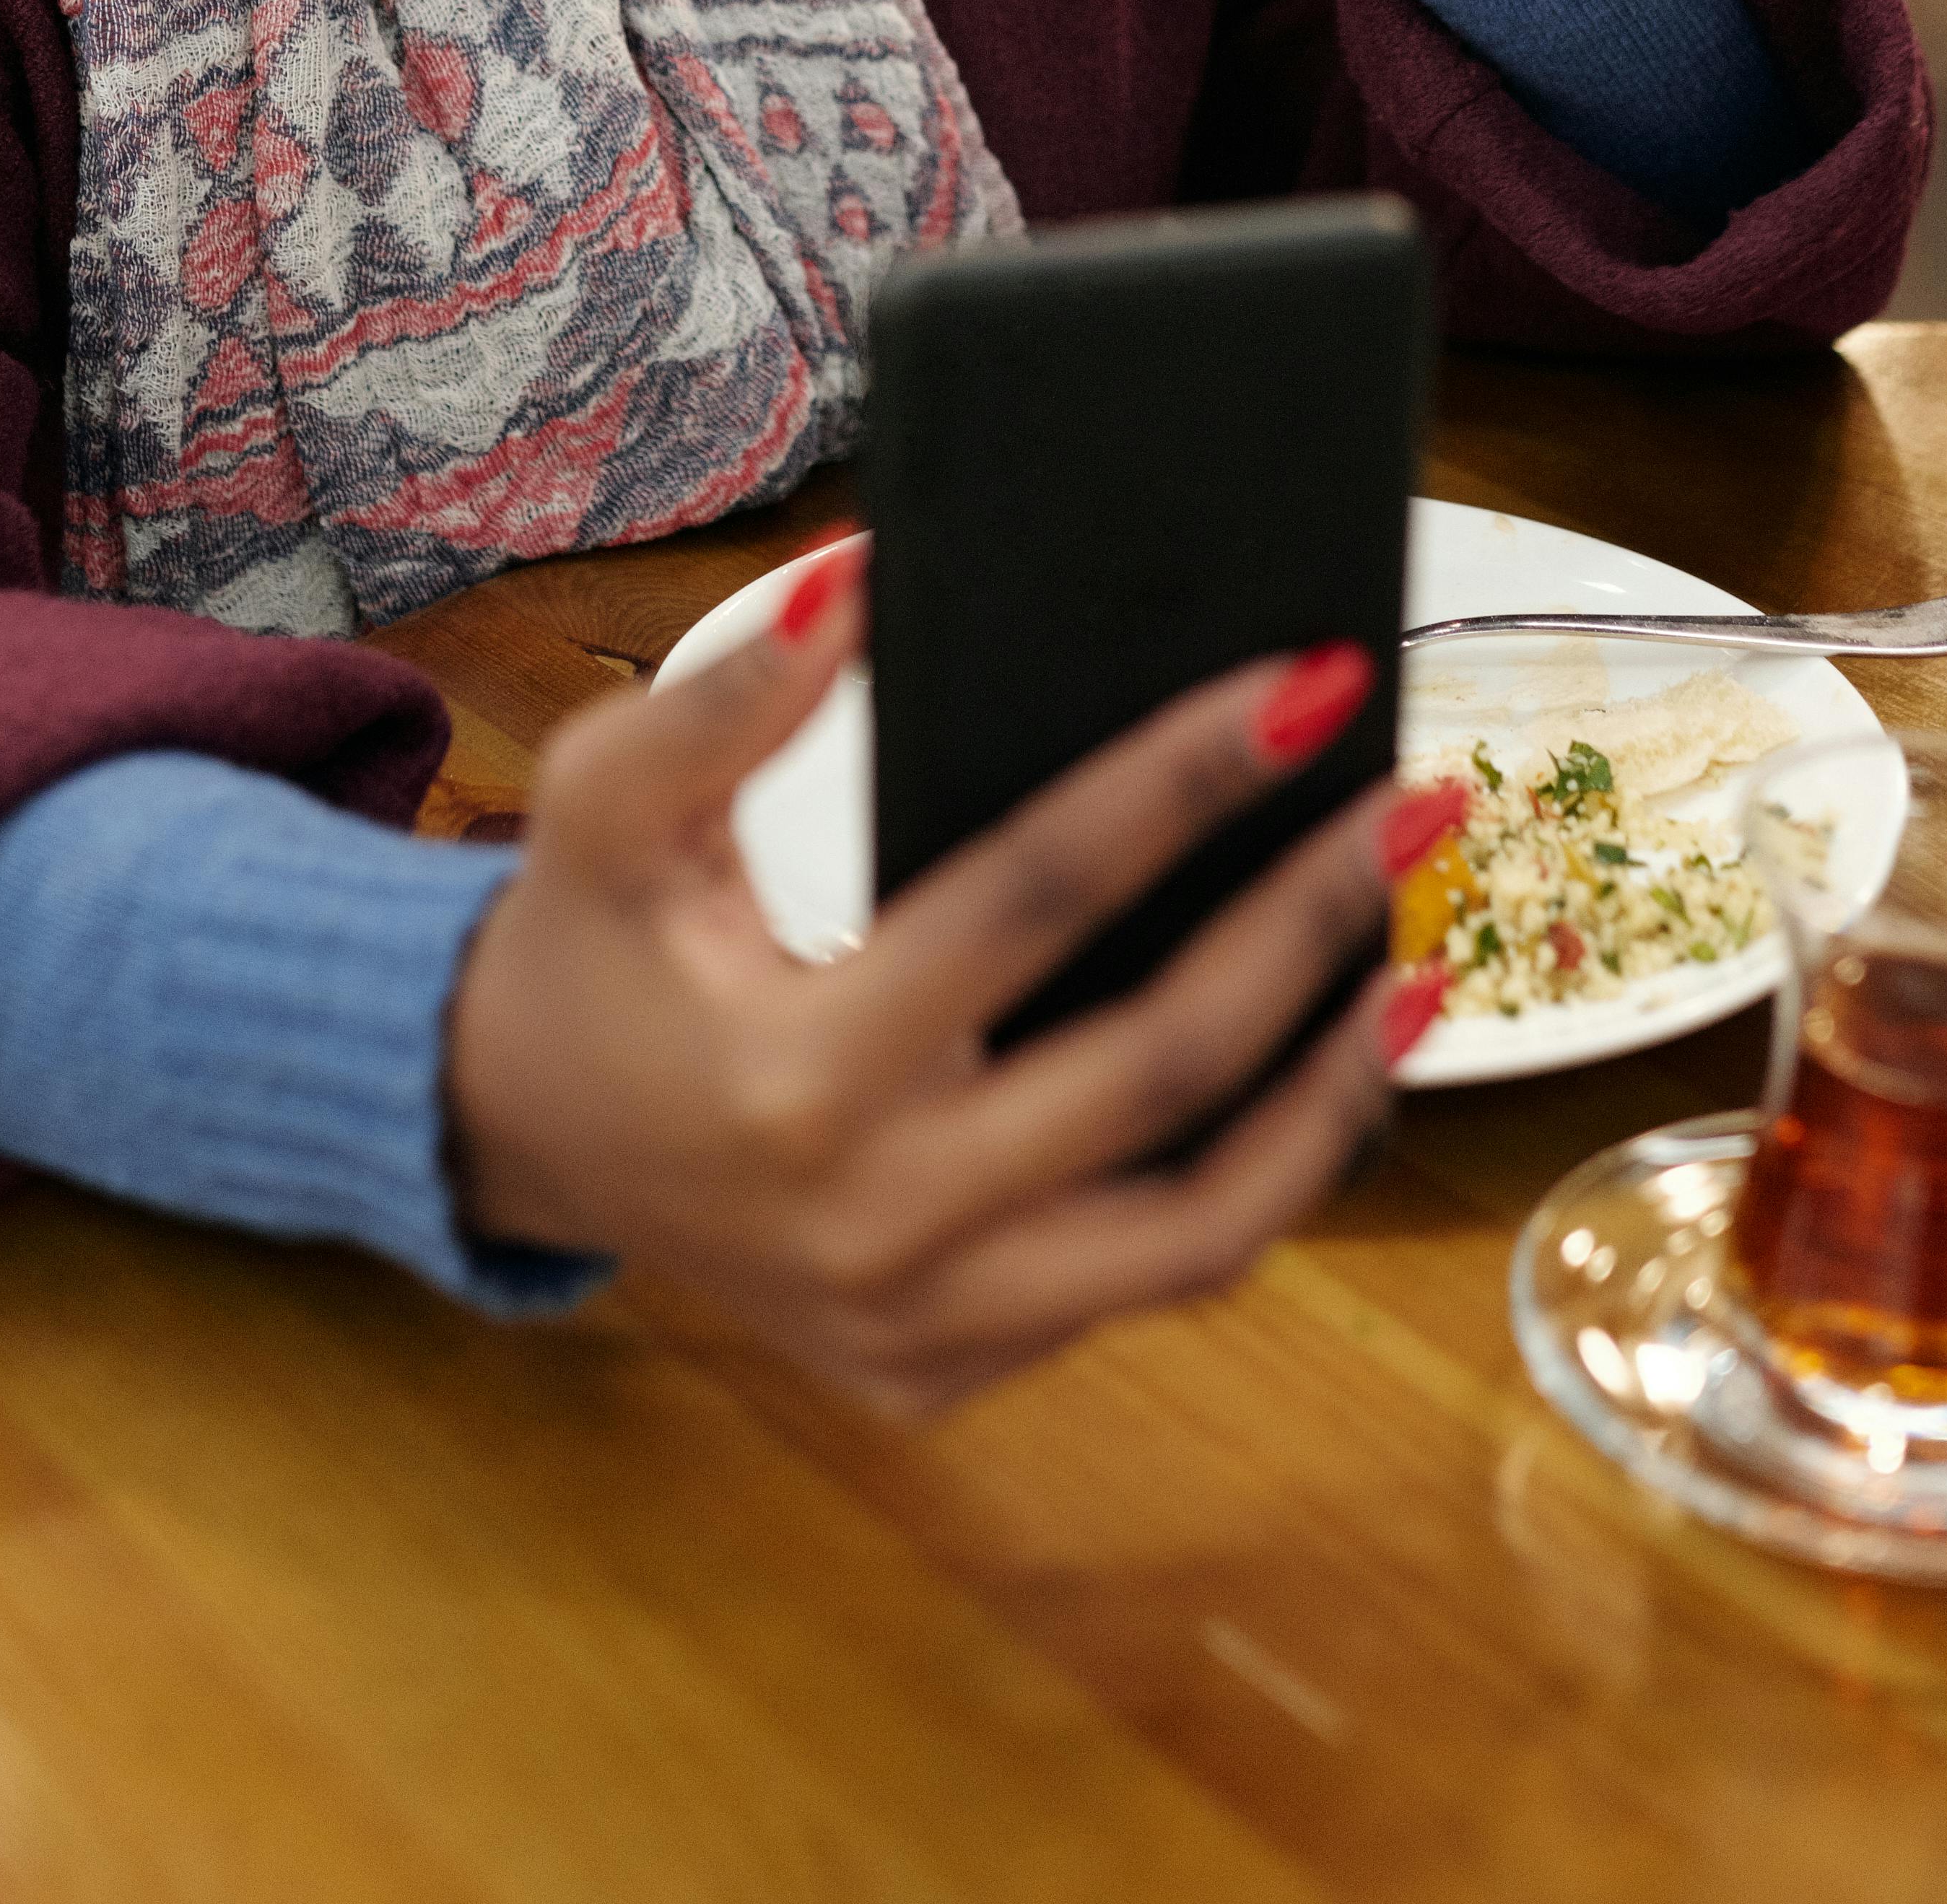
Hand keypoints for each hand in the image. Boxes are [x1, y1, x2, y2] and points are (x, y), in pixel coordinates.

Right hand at [444, 549, 1399, 1419]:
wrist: (521, 1134)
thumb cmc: (582, 943)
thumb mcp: (606, 802)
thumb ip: (727, 698)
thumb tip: (865, 576)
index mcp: (791, 1075)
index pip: (1037, 899)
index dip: (1180, 780)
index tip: (1309, 685)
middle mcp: (870, 1225)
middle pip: (1156, 1067)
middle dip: (1310, 921)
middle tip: (1418, 801)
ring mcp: (920, 1321)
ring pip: (1200, 1229)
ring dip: (1335, 1087)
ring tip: (1426, 956)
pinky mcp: (948, 1370)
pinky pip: (1150, 1281)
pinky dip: (1262, 1176)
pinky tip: (1326, 1064)